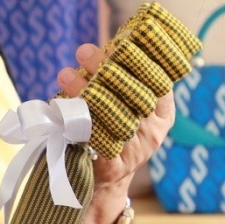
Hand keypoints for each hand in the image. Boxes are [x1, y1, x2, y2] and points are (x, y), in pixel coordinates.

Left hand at [57, 43, 172, 223]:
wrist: (102, 183)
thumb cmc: (111, 131)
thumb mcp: (126, 106)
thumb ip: (122, 79)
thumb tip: (112, 40)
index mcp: (162, 113)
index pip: (159, 80)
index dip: (140, 59)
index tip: (118, 41)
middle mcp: (153, 131)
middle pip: (134, 94)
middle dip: (107, 69)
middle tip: (84, 51)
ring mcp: (135, 151)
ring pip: (113, 115)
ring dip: (86, 92)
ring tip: (64, 75)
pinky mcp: (113, 167)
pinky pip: (95, 139)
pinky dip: (78, 120)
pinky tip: (62, 107)